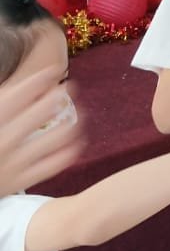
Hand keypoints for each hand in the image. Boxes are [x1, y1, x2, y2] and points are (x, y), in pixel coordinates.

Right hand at [0, 66, 81, 192]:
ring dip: (73, 122)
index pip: (19, 94)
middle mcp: (3, 141)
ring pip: (55, 138)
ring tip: (81, 114)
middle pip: (41, 112)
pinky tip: (78, 140)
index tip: (54, 70)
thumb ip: (5, 101)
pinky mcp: (21, 181)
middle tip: (70, 87)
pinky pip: (54, 164)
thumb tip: (35, 80)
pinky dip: (70, 150)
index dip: (40, 79)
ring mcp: (13, 163)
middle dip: (59, 96)